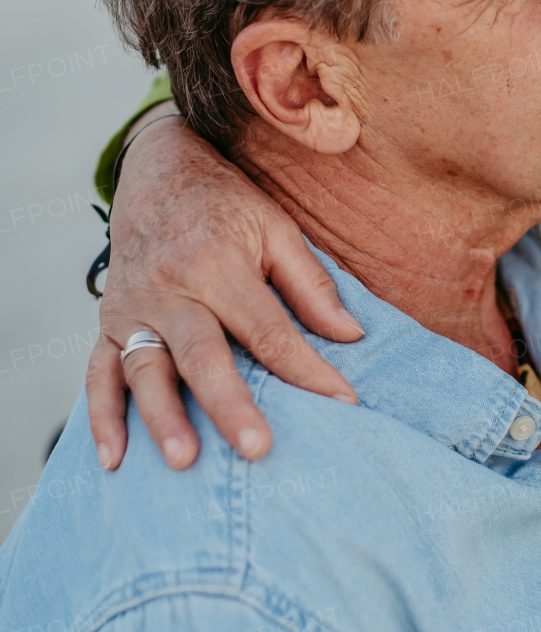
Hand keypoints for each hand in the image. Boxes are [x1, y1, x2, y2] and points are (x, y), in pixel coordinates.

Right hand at [88, 107, 362, 470]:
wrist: (156, 170)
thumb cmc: (226, 205)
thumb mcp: (277, 228)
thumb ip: (311, 284)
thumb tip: (351, 337)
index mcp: (218, 263)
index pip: (268, 330)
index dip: (306, 370)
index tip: (342, 404)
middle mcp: (171, 288)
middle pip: (202, 355)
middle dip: (229, 404)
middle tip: (256, 449)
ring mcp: (133, 308)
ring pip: (145, 369)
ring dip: (161, 418)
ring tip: (184, 461)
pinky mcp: (108, 323)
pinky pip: (98, 373)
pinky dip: (101, 417)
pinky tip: (115, 460)